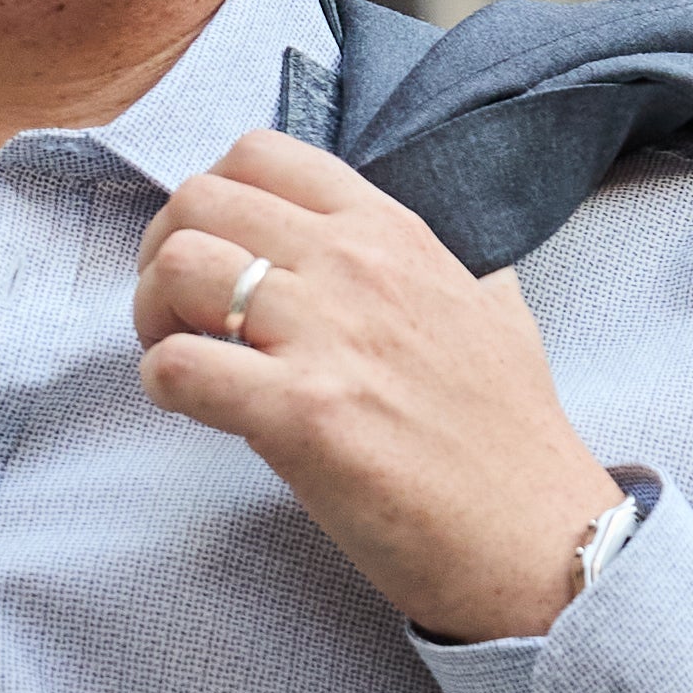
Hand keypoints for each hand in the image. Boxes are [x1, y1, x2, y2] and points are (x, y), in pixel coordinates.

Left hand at [133, 129, 617, 643]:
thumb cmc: (512, 442)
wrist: (539, 538)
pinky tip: (191, 410)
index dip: (210, 201)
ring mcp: (327, 337)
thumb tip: (482, 278)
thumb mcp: (499, 321)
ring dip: (152, 317)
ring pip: (179, 268)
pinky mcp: (301, 415)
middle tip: (177, 317)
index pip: (261, 154)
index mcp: (391, 233)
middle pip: (199, 200)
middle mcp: (355, 267)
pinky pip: (178, 367)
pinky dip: (161, 385)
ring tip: (180, 361)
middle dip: (162, 254)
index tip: (216, 258)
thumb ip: (468, 282)